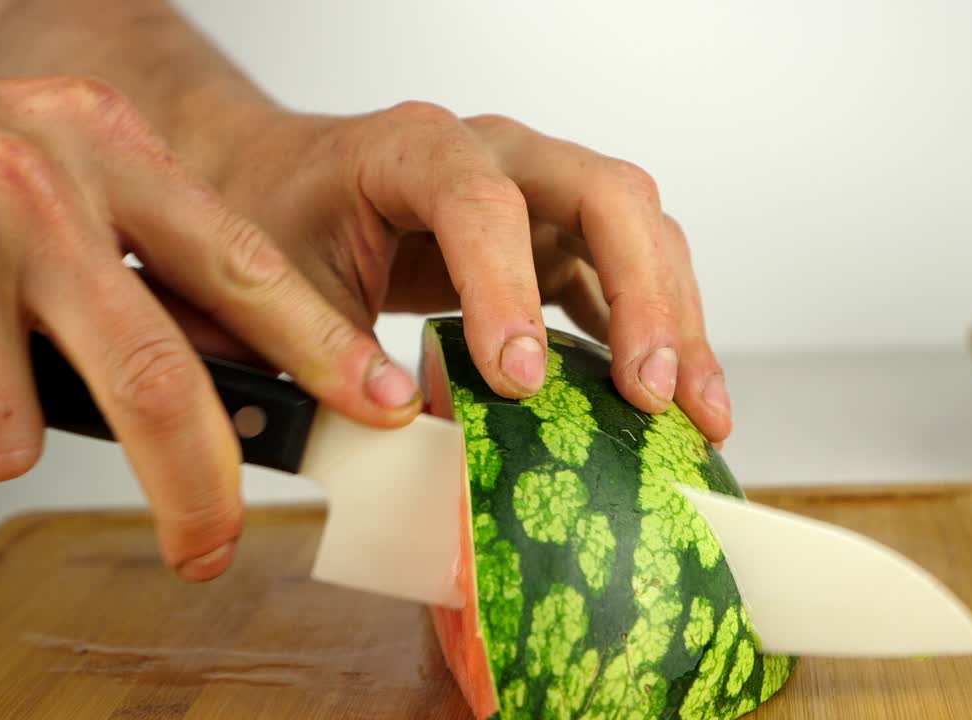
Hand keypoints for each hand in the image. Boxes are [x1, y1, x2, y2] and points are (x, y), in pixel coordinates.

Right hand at [0, 77, 415, 579]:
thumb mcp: (61, 181)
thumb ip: (143, 267)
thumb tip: (239, 386)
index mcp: (109, 146)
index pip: (243, 266)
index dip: (321, 348)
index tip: (380, 405)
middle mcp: (39, 182)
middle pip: (156, 379)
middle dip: (196, 487)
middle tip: (209, 543)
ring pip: (16, 435)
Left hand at [202, 102, 733, 442]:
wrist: (279, 179)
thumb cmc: (277, 217)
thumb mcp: (276, 288)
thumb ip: (329, 355)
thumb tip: (407, 433)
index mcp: (413, 149)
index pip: (479, 202)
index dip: (506, 289)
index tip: (519, 381)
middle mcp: (495, 154)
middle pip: (603, 195)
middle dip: (641, 295)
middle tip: (649, 393)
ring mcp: (537, 190)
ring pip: (638, 229)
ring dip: (674, 319)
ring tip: (696, 411)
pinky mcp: (555, 236)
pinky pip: (628, 271)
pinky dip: (659, 330)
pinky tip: (679, 397)